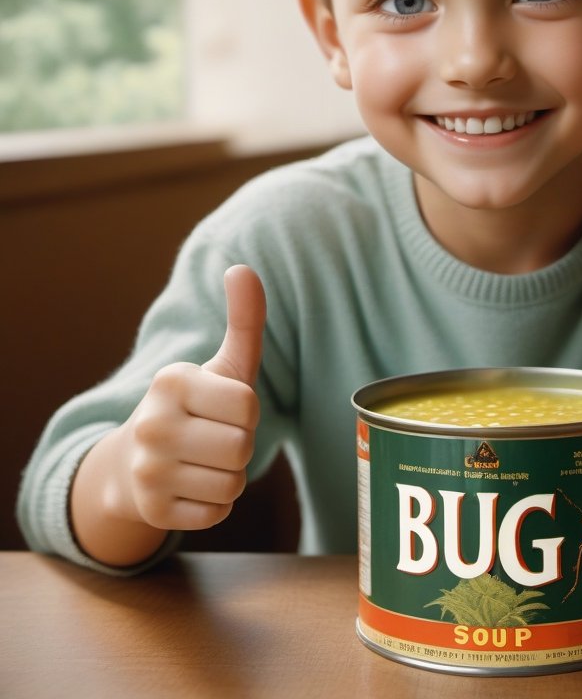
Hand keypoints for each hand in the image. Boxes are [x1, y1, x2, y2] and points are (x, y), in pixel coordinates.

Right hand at [112, 265, 265, 531]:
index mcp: (170, 382)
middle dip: (240, 446)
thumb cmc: (196, 407)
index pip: (248, 406)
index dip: (247, 412)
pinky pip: (217, 513)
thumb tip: (243, 268)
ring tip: (203, 461)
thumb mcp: (223, 364)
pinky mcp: (152, 512)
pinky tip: (191, 487)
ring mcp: (146, 472)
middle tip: (214, 437)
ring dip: (230, 476)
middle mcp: (150, 425)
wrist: (133, 464)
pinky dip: (215, 504)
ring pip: (232, 484)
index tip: (224, 408)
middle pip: (242, 448)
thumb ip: (243, 319)